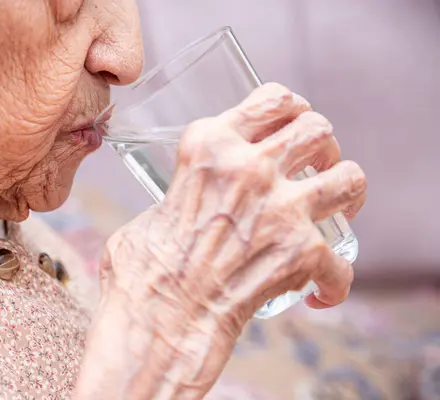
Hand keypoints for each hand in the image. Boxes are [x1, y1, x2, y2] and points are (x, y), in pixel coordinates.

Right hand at [76, 83, 366, 398]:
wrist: (159, 318)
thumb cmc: (145, 269)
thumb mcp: (154, 204)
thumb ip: (182, 192)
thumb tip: (188, 201)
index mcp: (209, 146)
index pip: (270, 98)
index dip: (291, 107)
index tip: (294, 120)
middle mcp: (249, 167)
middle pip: (316, 129)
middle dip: (324, 145)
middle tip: (318, 163)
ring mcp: (281, 208)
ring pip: (349, 176)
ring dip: (348, 191)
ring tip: (339, 206)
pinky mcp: (301, 252)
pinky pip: (341, 264)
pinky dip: (334, 281)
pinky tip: (320, 292)